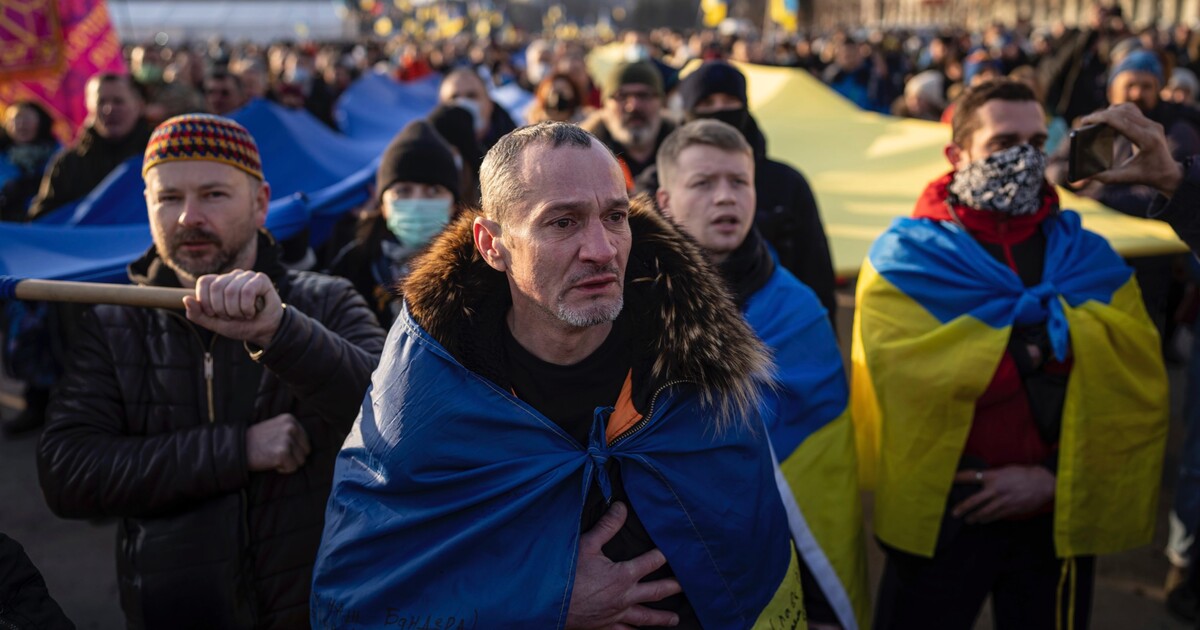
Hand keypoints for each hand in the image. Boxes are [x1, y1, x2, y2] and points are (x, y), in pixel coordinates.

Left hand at [183, 270, 283, 347]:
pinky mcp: (261, 279)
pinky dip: (247, 307)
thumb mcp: (215, 323)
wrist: (264, 332)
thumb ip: (198, 314)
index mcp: (219, 283)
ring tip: (243, 315)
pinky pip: (248, 291)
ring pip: (232, 291)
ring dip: (237, 311)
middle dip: (222, 309)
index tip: (214, 314)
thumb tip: (186, 299)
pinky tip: (252, 312)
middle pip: (217, 287)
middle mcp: (232, 276)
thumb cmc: (240, 325)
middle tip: (231, 317)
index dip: (205, 300)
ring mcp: (247, 276)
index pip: (204, 281)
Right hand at [246, 413, 310, 473]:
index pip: (305, 441)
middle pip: (305, 452)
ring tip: (272, 456)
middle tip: (275, 454)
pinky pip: (292, 468)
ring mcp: (287, 440)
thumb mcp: (276, 428)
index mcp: (290, 419)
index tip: (279, 448)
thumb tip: (308, 446)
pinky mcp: (283, 453)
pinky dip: (282, 469)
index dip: (294, 450)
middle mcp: (291, 427)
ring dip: (287, 463)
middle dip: (293, 457)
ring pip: (300, 461)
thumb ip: (291, 432)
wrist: (237, 448)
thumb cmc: (257, 442)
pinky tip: (270, 462)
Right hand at [565, 502, 681, 629]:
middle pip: (657, 592)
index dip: (665, 555)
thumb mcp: (587, 544)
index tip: (678, 550)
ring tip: (675, 619)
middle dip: (674, 587)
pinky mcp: (604, 627)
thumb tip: (622, 506)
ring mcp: (616, 615)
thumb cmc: (566, 573)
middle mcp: (625, 597)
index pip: (652, 561)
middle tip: (689, 586)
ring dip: (662, 618)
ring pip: (645, 617)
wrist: (547, 604)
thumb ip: (607, 526)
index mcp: (623, 575)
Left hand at [951, 466, 1055, 523]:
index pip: (971, 476)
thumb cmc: (1024, 474)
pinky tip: (982, 521)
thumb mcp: (1006, 470)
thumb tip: (981, 480)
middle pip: (974, 501)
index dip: (959, 478)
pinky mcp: (1010, 510)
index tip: (949, 480)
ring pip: (984, 512)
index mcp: (994, 476)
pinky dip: (987, 519)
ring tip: (967, 520)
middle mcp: (996, 490)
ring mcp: (1003, 501)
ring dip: (974, 517)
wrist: (1044, 483)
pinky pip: (995, 516)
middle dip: (963, 508)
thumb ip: (993, 476)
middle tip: (954, 513)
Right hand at [1078, 103, 1183, 195]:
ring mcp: (1152, 124)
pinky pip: (1132, 111)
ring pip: (1127, 108)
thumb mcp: (1126, 178)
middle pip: (1122, 112)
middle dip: (1101, 115)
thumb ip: (1106, 177)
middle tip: (1086, 121)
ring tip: (1096, 121)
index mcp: (1147, 140)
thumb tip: (1086, 175)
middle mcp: (1151, 128)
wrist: (1168, 173)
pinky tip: (1109, 120)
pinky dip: (1118, 112)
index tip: (1085, 120)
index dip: (1101, 118)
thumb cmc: (1148, 176)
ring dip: (1110, 112)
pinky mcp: (1151, 123)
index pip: (1121, 121)